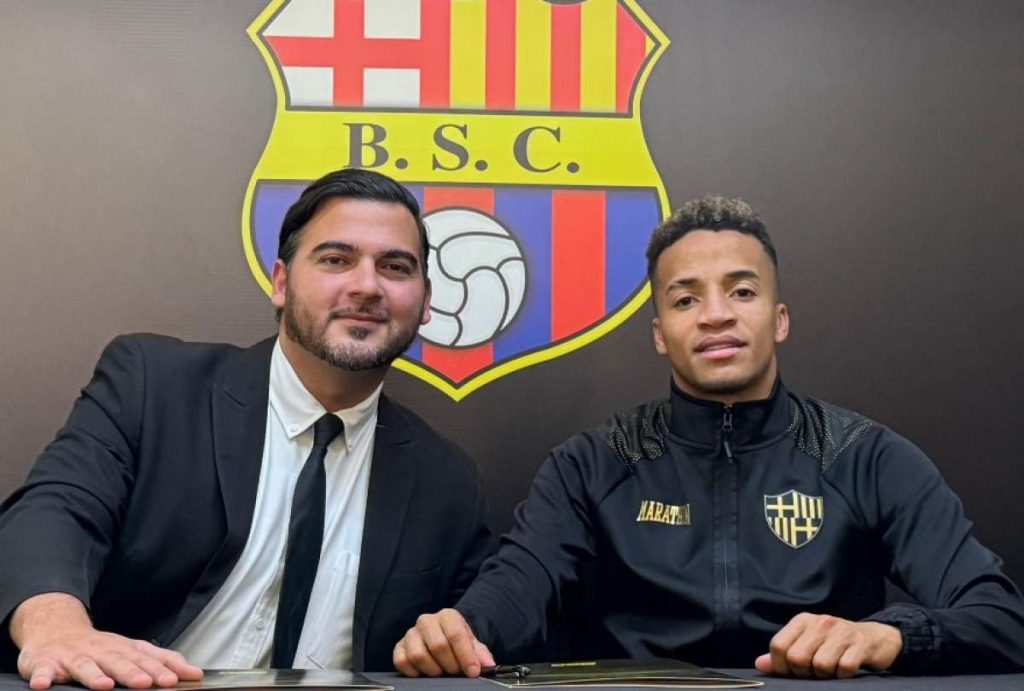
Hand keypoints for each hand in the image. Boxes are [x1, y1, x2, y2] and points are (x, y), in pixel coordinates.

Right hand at [11, 593, 202, 689]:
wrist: (55, 630)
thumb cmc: (99, 647)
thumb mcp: (130, 650)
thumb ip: (159, 660)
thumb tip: (192, 671)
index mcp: (123, 648)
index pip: (146, 658)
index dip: (160, 668)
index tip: (175, 679)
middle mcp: (101, 650)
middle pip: (118, 661)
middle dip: (133, 672)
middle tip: (146, 683)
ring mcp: (73, 656)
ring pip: (84, 666)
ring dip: (94, 675)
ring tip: (103, 686)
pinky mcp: (45, 662)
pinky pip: (42, 670)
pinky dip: (42, 677)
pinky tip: (43, 685)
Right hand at [393, 608, 493, 677]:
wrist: (441, 640)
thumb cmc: (457, 643)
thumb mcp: (473, 645)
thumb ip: (480, 654)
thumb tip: (488, 664)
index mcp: (447, 616)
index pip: (456, 634)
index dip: (466, 656)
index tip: (473, 672)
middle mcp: (426, 621)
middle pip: (438, 645)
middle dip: (450, 664)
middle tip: (456, 672)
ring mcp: (411, 634)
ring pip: (419, 655)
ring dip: (433, 670)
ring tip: (441, 672)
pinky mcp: (399, 647)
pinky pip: (402, 662)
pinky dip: (415, 673)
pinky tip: (425, 673)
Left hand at [754, 613, 901, 678]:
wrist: (874, 637)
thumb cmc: (834, 644)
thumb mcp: (807, 644)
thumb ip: (783, 654)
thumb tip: (760, 664)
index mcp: (802, 621)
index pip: (778, 646)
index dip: (781, 666)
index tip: (792, 672)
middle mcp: (820, 622)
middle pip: (797, 658)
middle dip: (803, 673)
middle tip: (813, 672)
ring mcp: (841, 632)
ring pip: (821, 665)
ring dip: (825, 675)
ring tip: (831, 669)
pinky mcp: (861, 644)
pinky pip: (845, 668)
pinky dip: (844, 675)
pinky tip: (846, 669)